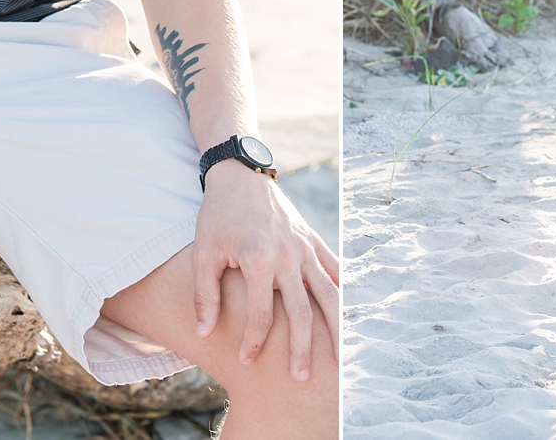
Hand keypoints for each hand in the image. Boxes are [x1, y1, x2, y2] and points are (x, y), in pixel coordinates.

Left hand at [192, 160, 339, 379]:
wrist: (241, 176)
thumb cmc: (217, 217)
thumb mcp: (203, 254)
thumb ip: (204, 295)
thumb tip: (204, 334)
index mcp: (259, 259)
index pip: (261, 314)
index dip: (253, 342)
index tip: (246, 361)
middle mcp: (288, 255)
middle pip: (302, 312)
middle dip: (302, 349)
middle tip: (300, 379)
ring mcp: (305, 247)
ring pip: (327, 295)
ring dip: (334, 329)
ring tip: (340, 360)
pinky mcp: (313, 240)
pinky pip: (335, 269)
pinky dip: (345, 294)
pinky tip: (352, 317)